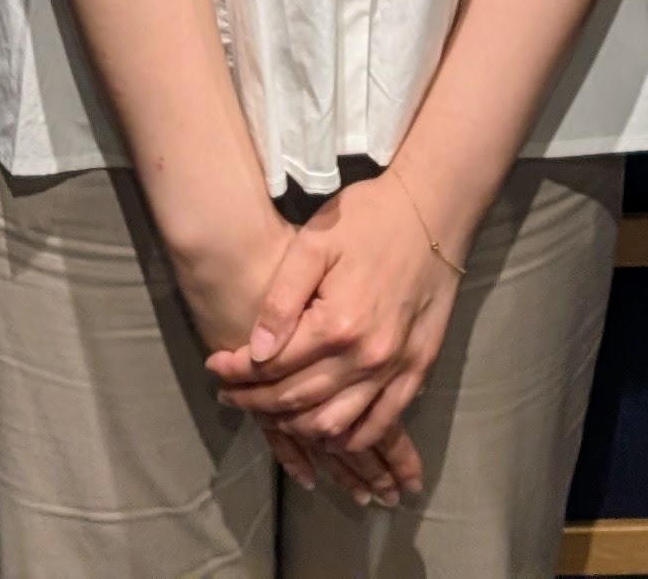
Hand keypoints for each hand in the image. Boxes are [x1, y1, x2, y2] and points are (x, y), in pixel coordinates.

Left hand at [141, 204, 417, 507]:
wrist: (433, 208)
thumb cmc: (368, 218)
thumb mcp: (314, 243)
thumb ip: (282, 300)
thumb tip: (254, 350)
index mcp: (336, 324)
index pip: (272, 367)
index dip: (236, 374)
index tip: (213, 369)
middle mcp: (367, 357)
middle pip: (298, 401)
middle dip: (256, 402)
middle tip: (230, 395)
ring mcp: (396, 368)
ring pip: (335, 424)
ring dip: (296, 427)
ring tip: (270, 412)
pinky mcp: (418, 369)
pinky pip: (381, 423)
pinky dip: (349, 438)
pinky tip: (326, 433)